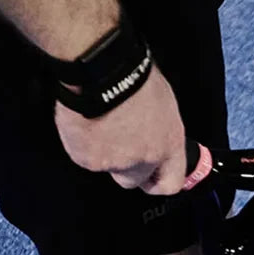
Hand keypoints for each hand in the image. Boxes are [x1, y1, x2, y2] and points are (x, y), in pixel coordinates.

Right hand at [54, 65, 188, 194]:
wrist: (103, 71)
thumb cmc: (133, 76)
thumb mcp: (162, 103)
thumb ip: (158, 130)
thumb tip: (152, 133)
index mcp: (168, 144)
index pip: (170, 183)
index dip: (159, 182)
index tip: (153, 179)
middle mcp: (143, 159)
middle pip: (133, 180)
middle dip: (126, 168)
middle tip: (118, 143)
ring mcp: (114, 162)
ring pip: (106, 167)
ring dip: (103, 152)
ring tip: (100, 122)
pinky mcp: (88, 159)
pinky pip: (84, 157)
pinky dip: (83, 144)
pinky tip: (86, 122)